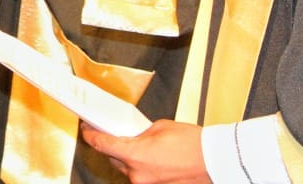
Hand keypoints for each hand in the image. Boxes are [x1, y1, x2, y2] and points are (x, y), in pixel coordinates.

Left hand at [79, 120, 208, 183]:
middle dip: (114, 146)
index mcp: (135, 155)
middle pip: (114, 159)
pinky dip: (144, 167)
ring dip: (131, 159)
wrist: (216, 160)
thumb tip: (133, 135)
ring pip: (129, 170)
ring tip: (143, 146)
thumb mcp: (159, 127)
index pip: (102, 145)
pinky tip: (153, 158)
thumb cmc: (192, 143)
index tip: (87, 130)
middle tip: (116, 133)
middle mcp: (138, 174)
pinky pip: (143, 176)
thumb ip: (140, 132)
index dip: (91, 136)